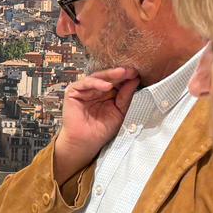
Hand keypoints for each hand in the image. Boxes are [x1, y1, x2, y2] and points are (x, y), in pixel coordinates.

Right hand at [52, 67, 139, 183]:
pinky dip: (96, 83)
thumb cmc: (102, 130)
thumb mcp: (119, 111)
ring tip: (122, 73)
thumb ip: (126, 96)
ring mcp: (84, 90)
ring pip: (97, 77)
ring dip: (110, 75)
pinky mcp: (73, 92)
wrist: (86, 142)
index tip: (138, 74)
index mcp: (106, 94)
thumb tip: (135, 79)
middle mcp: (95, 90)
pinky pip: (85, 83)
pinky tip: (107, 86)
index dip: (127, 78)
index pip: (117, 82)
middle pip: (108, 77)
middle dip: (120, 74)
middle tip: (131, 70)